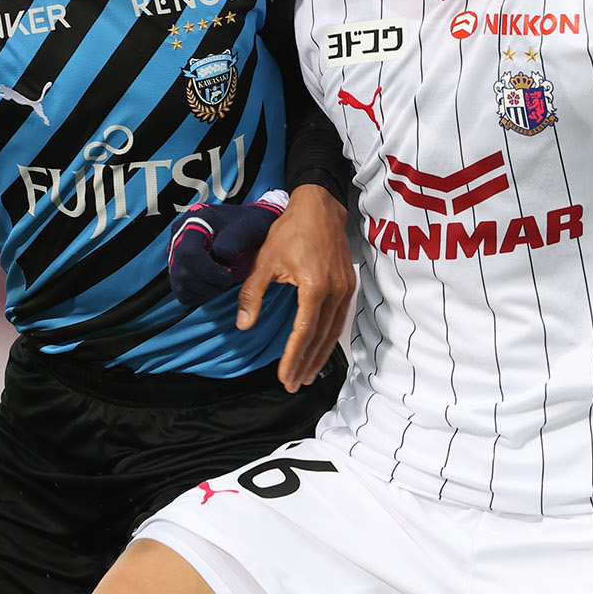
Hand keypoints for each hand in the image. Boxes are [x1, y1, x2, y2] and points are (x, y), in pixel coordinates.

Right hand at [168, 193, 286, 308]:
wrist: (249, 226)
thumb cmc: (250, 224)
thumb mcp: (251, 225)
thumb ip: (237, 237)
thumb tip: (221, 252)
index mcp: (194, 221)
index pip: (188, 252)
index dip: (209, 270)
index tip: (228, 273)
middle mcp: (180, 236)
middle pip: (181, 272)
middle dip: (208, 283)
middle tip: (228, 278)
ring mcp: (177, 253)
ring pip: (179, 285)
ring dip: (204, 291)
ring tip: (222, 281)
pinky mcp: (179, 268)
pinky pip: (182, 291)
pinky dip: (200, 295)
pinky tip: (214, 284)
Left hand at [237, 185, 354, 392]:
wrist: (320, 208)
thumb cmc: (291, 232)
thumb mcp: (265, 261)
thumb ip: (253, 294)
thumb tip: (243, 325)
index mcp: (315, 287)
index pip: (304, 332)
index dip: (293, 357)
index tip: (283, 377)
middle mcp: (335, 293)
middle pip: (322, 338)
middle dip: (307, 364)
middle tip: (294, 385)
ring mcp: (346, 290)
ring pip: (334, 332)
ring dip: (320, 356)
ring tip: (307, 375)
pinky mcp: (349, 287)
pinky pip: (340, 320)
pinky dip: (330, 339)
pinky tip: (321, 349)